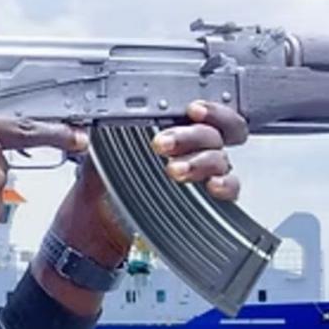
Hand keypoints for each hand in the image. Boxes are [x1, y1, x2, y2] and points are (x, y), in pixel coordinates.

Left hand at [36, 100, 247, 316]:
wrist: (99, 219)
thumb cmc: (105, 180)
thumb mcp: (102, 149)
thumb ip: (111, 131)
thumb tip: (110, 118)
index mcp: (173, 129)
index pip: (205, 114)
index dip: (208, 110)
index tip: (192, 110)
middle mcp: (193, 149)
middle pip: (213, 134)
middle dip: (190, 136)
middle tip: (163, 144)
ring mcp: (202, 174)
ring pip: (220, 159)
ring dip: (199, 161)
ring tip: (174, 170)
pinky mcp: (208, 200)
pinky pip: (230, 188)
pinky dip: (224, 185)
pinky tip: (211, 186)